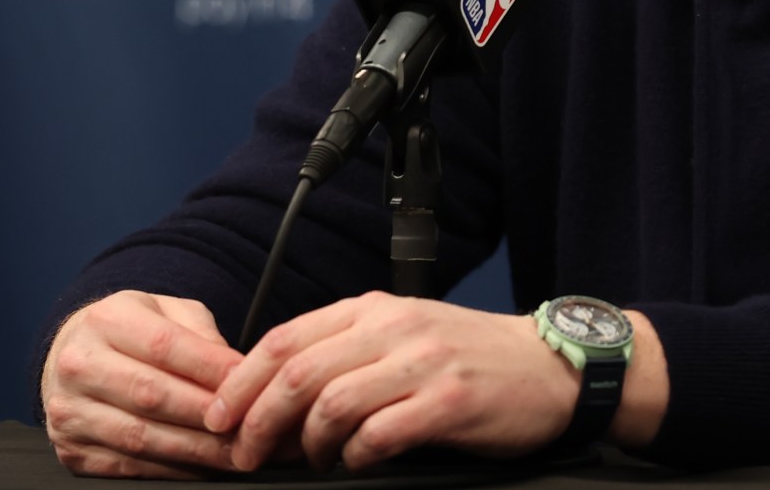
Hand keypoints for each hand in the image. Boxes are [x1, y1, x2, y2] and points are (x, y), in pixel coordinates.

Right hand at [42, 291, 244, 477]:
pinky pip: (127, 466)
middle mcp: (79, 365)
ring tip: (232, 452)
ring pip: (139, 437)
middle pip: (151, 395)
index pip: (163, 346)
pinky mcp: (72, 449)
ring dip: (193, 450)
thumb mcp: (164, 312)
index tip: (245, 382)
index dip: (208, 367)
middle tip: (246, 426)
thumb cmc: (130, 333)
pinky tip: (200, 466)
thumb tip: (234, 369)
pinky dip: (170, 470)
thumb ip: (200, 333)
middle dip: (205, 414)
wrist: (72, 357)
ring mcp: (70, 411)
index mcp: (105, 320)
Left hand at [203, 293, 578, 471]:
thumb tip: (275, 393)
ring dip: (306, 444)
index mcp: (375, 308)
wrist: (549, 367)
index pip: (286, 338)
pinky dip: (356, 457)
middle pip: (298, 373)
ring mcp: (423, 363)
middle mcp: (394, 328)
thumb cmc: (470, 356)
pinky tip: (358, 462)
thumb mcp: (404, 334)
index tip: (220, 417)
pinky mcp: (449, 402)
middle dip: (258, 421)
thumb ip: (347, 350)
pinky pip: (379, 434)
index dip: (241, 382)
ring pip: (331, 405)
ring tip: (310, 461)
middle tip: (247, 454)